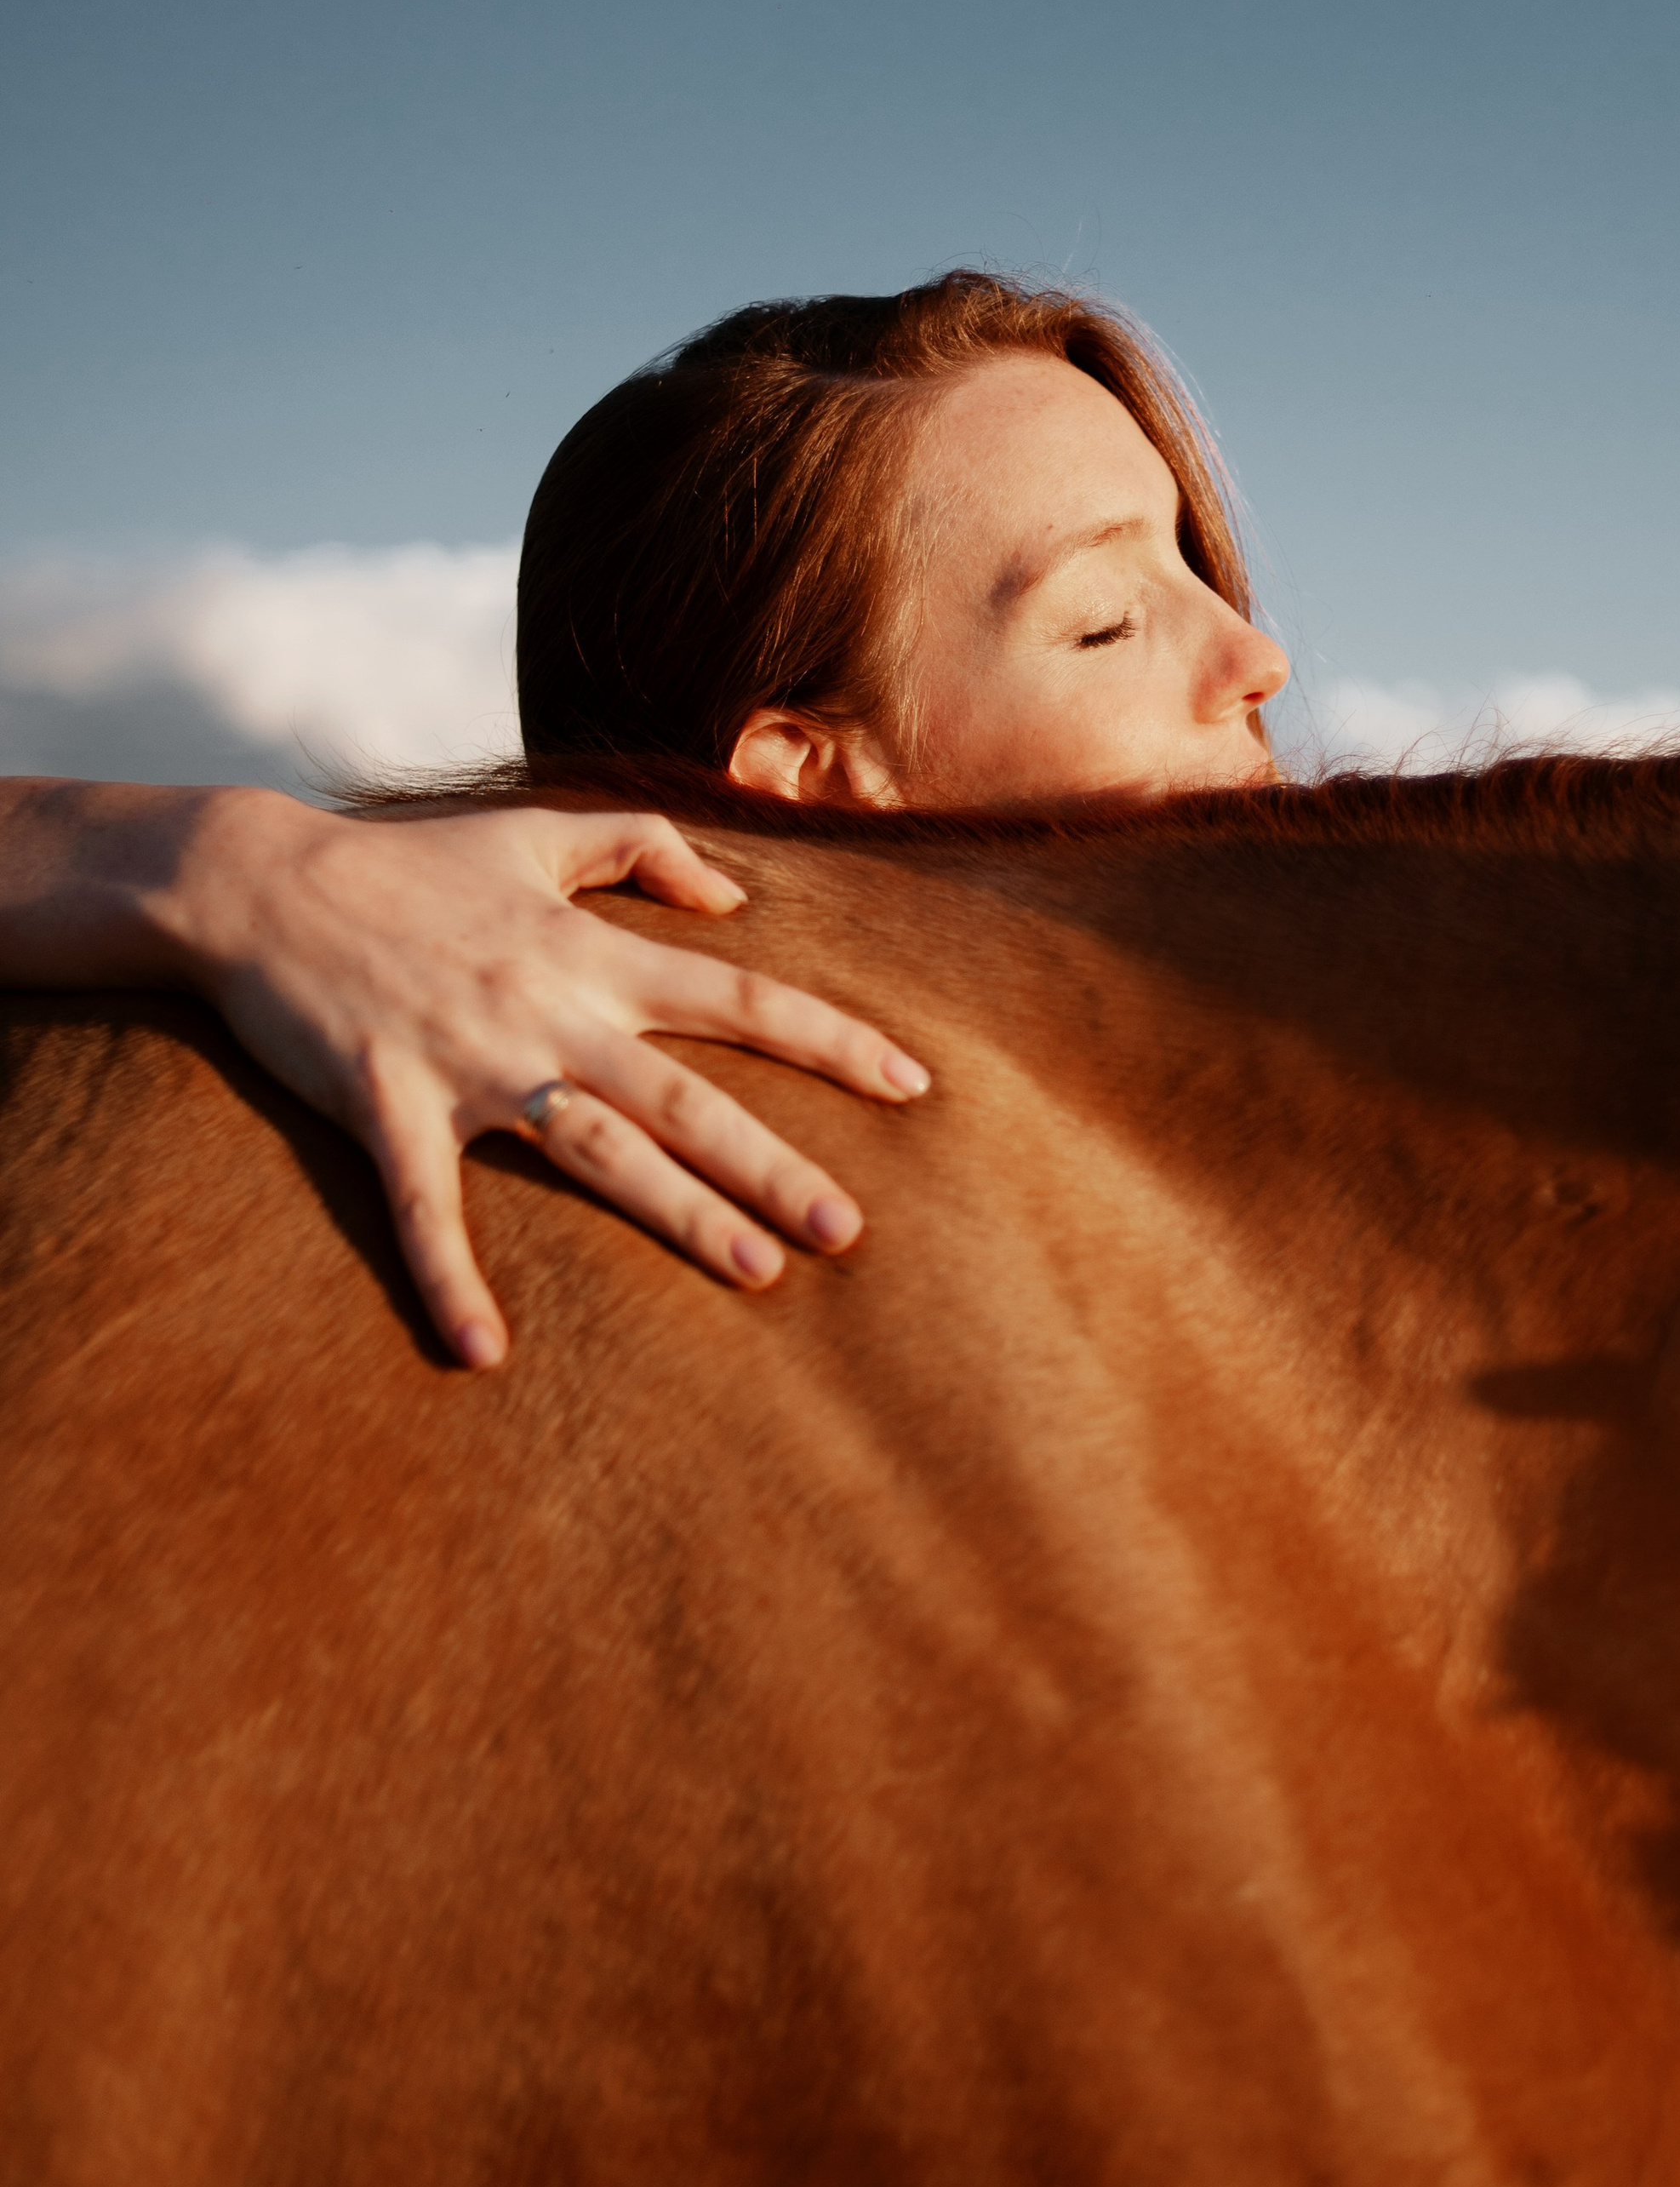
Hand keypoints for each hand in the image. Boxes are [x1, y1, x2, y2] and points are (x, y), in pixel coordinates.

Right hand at [150, 791, 927, 1370]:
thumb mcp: (538, 834)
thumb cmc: (407, 862)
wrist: (261, 882)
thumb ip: (644, 847)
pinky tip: (481, 1352)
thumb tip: (736, 896)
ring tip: (755, 1274)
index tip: (911, 1084)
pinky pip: (425, 1207)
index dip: (832, 1039)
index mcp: (592, 952)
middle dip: (774, 1164)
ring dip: (676, 1216)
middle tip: (848, 1232)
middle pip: (687, 1097)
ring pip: (596, 1151)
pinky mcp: (387, 1105)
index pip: (741, 998)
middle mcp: (550, 1011)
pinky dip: (450, 1278)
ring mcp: (471, 1063)